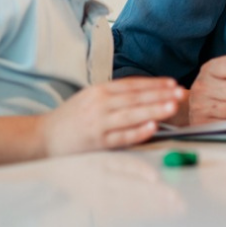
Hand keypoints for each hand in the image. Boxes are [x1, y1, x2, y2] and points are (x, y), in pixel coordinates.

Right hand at [41, 77, 182, 156]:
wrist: (44, 137)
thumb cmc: (70, 119)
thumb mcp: (90, 99)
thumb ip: (114, 97)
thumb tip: (144, 95)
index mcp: (99, 91)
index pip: (132, 85)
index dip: (154, 83)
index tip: (173, 84)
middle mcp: (100, 104)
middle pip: (136, 97)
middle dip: (160, 94)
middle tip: (181, 93)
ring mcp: (99, 123)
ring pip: (131, 114)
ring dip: (154, 109)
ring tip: (172, 106)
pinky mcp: (97, 142)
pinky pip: (121, 136)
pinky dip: (138, 131)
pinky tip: (153, 127)